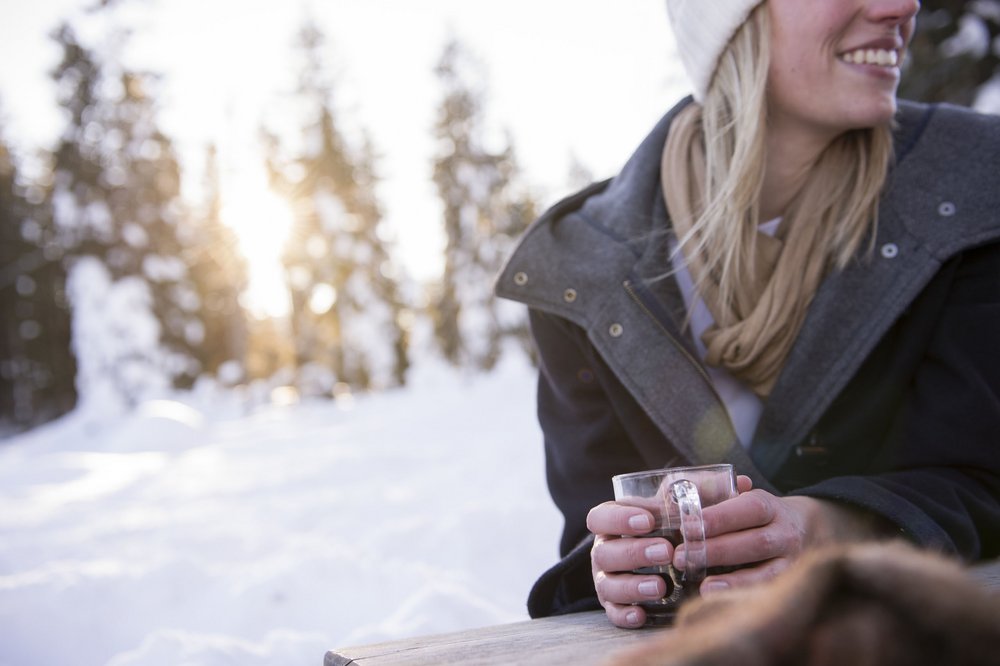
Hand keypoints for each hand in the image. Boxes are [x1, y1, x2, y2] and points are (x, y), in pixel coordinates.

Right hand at [588, 475, 753, 627]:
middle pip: (605, 551)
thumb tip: (744, 483)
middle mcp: (607, 550)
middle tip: (666, 551)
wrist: (672, 560)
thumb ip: (707, 495)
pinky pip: (612, 614)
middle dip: (634, 552)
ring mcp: (609, 580)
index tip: (648, 520)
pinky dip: (624, 615)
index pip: (601, 516)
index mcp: (615, 523)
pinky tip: (642, 615)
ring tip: (661, 586)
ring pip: (608, 585)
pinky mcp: (617, 607)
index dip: (619, 518)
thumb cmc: (677, 528)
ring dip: (632, 585)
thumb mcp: (687, 509)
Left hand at [676, 489, 892, 594]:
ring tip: (702, 584)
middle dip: (717, 550)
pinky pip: (769, 591)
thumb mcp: (741, 497)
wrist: (805, 528)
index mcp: (769, 506)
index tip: (687, 526)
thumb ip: (713, 495)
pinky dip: (745, 595)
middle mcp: (785, 533)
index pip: (747, 508)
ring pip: (766, 570)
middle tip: (682, 556)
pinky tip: (721, 598)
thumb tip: (678, 495)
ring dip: (732, 579)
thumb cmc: (755, 513)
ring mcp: (792, 560)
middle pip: (754, 542)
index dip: (719, 518)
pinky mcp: (790, 582)